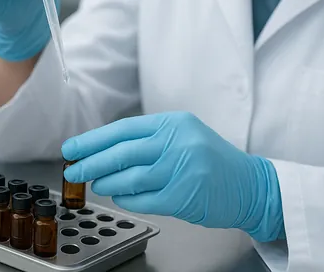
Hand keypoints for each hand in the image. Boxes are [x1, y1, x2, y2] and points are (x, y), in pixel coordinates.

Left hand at [61, 112, 284, 241]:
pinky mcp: (184, 196)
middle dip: (91, 162)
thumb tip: (101, 150)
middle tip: (73, 170)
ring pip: (129, 177)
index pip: (122, 130)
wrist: (251, 186)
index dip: (93, 140)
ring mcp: (181, 170)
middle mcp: (177, 142)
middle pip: (121, 152)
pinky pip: (143, 199)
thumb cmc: (210, 161)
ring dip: (106, 182)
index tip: (72, 148)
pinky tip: (120, 197)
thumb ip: (148, 141)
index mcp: (173, 123)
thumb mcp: (182, 137)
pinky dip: (127, 199)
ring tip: (95, 184)